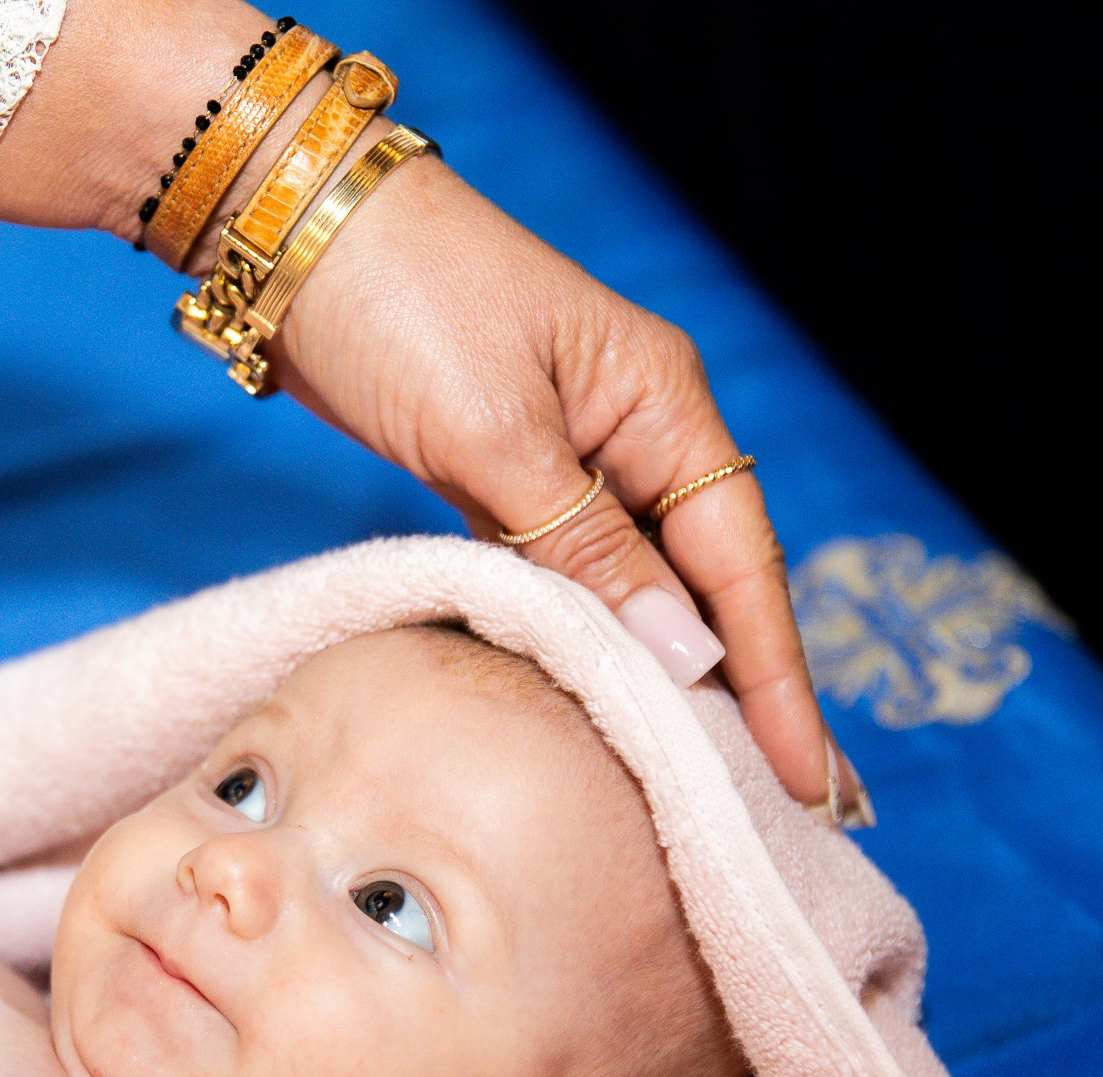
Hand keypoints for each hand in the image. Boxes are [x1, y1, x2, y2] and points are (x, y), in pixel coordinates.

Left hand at [272, 157, 850, 809]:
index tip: (808, 780)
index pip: (741, 567)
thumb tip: (679, 654)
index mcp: (659, 406)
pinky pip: (566, 581)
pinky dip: (588, 645)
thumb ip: (582, 546)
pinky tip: (606, 710)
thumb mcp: (493, 431)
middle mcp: (632, 435)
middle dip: (744, 698)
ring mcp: (569, 459)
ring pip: (638, 594)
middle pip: (707, 588)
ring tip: (706, 787)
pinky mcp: (502, 479)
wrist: (293, 235)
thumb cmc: (399, 302)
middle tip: (790, 814)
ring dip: (667, 683)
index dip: (773, 680)